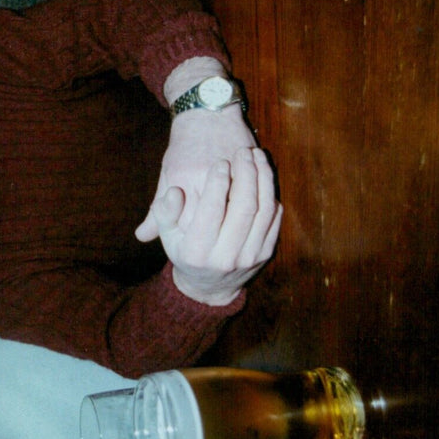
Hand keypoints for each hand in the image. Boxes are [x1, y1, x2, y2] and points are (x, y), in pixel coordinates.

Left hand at [135, 103, 257, 244]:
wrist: (205, 109)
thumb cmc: (184, 145)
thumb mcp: (166, 174)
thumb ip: (158, 208)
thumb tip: (142, 237)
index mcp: (180, 181)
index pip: (188, 224)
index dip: (194, 237)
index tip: (200, 245)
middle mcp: (200, 176)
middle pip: (211, 218)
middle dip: (217, 233)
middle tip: (221, 242)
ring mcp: (223, 167)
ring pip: (232, 205)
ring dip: (237, 220)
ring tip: (239, 231)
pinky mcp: (242, 161)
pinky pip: (247, 189)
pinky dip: (250, 204)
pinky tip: (252, 215)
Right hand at [142, 146, 281, 306]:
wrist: (209, 285)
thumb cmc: (185, 251)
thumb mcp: (168, 234)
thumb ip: (164, 212)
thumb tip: (175, 192)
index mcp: (197, 251)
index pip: (211, 210)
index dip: (218, 183)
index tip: (221, 162)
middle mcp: (225, 257)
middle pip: (244, 207)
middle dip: (246, 174)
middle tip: (243, 153)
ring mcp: (248, 257)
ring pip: (264, 210)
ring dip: (264, 178)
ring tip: (257, 157)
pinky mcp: (265, 254)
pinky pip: (274, 219)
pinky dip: (271, 194)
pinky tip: (264, 176)